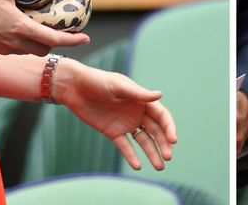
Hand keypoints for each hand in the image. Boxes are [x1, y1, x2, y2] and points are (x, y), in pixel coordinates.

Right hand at [0, 0, 88, 56]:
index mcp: (21, 29)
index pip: (54, 40)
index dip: (72, 40)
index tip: (85, 37)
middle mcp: (14, 43)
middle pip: (42, 49)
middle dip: (53, 43)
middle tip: (59, 32)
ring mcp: (2, 50)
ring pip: (26, 51)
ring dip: (34, 43)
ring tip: (36, 29)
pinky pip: (9, 50)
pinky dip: (16, 44)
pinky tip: (11, 32)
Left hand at [54, 58, 176, 170]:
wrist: (74, 87)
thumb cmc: (97, 81)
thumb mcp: (118, 86)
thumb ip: (138, 93)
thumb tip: (160, 95)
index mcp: (142, 100)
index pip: (161, 116)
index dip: (169, 128)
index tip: (173, 140)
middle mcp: (137, 112)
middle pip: (155, 131)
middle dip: (163, 144)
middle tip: (168, 157)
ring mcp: (125, 123)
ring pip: (143, 141)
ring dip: (152, 153)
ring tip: (159, 167)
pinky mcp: (113, 132)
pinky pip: (125, 146)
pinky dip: (131, 156)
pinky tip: (138, 166)